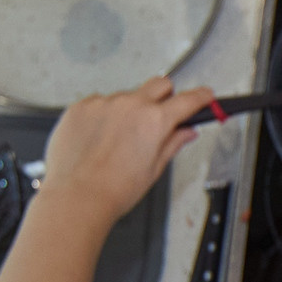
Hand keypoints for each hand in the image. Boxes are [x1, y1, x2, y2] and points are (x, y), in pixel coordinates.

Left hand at [36, 77, 216, 230]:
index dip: (200, 97)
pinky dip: (101, 116)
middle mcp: (130, 105)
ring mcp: (103, 103)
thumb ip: (172, 143)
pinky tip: (97, 138)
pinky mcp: (80, 107)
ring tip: (117, 140)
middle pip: (159, 84)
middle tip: (159, 116)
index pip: (187, 100)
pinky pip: (98, 103)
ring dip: (128, 110)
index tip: (204, 95)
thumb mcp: (153, 169)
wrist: (77, 197)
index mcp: (154, 121)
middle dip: (165, 96)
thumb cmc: (113, 190)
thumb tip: (185, 133)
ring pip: (125, 96)